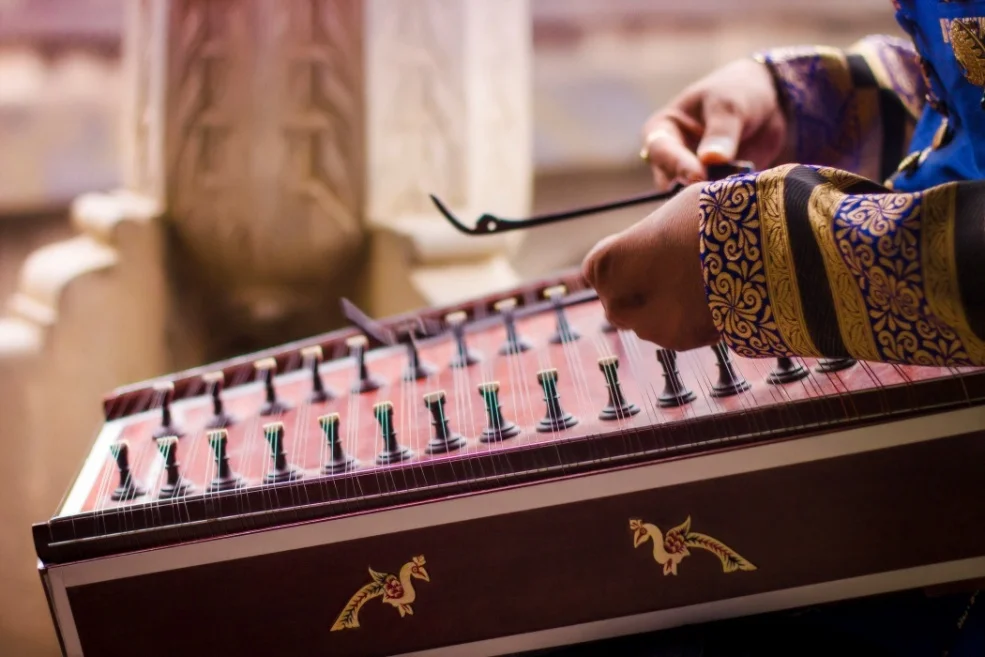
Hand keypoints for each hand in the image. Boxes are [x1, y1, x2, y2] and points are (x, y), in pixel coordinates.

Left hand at [582, 183, 718, 350]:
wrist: (753, 246)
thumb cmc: (703, 219)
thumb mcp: (665, 217)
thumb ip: (644, 241)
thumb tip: (649, 248)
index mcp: (605, 266)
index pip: (598, 272)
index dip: (623, 263)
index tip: (645, 254)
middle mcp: (617, 303)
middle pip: (619, 301)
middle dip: (638, 291)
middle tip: (670, 271)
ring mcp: (648, 327)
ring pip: (647, 321)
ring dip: (663, 308)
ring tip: (694, 281)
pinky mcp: (680, 341)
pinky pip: (677, 331)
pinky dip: (688, 319)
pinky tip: (708, 296)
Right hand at [640, 57, 785, 189]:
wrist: (769, 103)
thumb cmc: (738, 92)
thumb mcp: (730, 104)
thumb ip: (721, 131)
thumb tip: (711, 159)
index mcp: (661, 130)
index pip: (661, 151)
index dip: (678, 164)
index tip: (698, 175)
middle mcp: (670, 157)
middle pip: (670, 181)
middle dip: (691, 188)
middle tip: (713, 193)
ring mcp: (691, 175)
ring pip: (690, 196)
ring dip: (710, 197)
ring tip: (732, 195)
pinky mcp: (711, 189)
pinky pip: (713, 202)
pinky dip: (726, 202)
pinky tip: (743, 197)